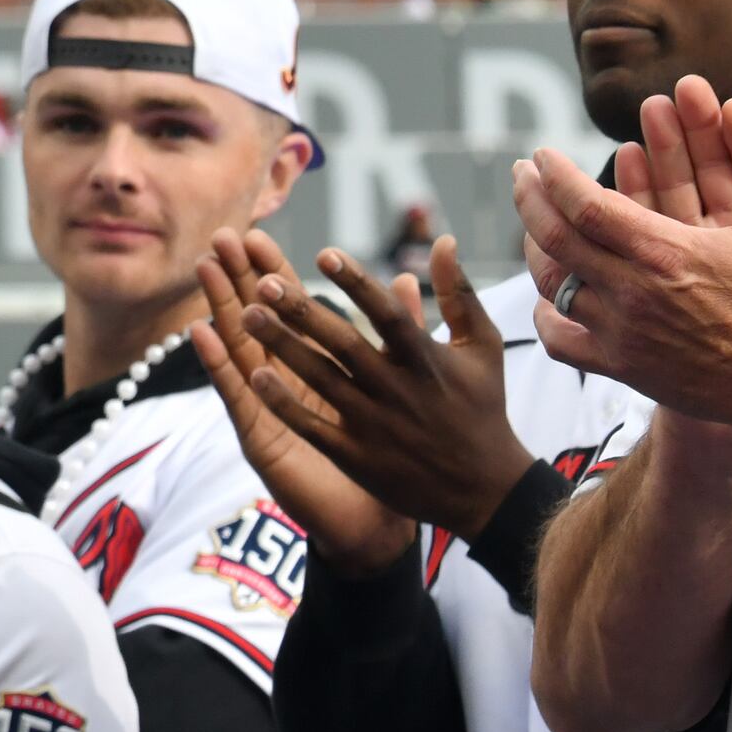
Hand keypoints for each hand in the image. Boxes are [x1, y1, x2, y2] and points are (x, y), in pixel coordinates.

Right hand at [191, 232, 413, 578]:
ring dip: (221, 306)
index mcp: (319, 365)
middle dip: (239, 276)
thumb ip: (401, 333)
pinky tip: (202, 334)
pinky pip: (238, 397)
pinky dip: (219, 365)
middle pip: (258, 317)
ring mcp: (269, 408)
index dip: (274, 270)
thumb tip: (408, 281)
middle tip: (221, 237)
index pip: (292, 306)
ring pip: (240, 347)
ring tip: (206, 269)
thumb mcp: (398, 386)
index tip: (258, 232)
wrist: (375, 523)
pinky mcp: (262, 437)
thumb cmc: (388, 456)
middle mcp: (285, 381)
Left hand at [234, 234, 538, 540]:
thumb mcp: (482, 348)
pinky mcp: (357, 457)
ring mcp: (375, 425)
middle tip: (262, 282)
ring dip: (282, 347)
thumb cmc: (483, 409)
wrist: (487, 491)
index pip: (388, 314)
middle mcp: (397, 389)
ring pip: (320, 379)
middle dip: (303, 312)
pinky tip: (253, 377)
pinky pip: (313, 427)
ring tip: (245, 314)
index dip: (357, 283)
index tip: (324, 253)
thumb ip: (459, 293)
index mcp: (426, 360)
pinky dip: (284, 404)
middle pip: (343, 344)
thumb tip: (444, 240)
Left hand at [517, 97, 731, 428]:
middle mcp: (632, 291)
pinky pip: (561, 341)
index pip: (584, 204)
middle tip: (521, 174)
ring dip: (534, 248)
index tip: (542, 155)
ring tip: (533, 223)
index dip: (556, 175)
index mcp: (664, 251)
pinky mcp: (623, 367)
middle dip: (530, 198)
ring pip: (552, 283)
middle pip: (555, 237)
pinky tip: (546, 296)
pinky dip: (545, 315)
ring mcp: (622, 332)